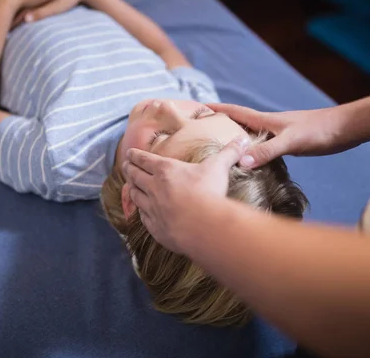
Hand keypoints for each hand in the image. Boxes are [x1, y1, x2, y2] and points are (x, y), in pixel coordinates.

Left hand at [122, 136, 248, 252]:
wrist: (203, 226)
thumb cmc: (209, 193)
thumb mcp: (219, 168)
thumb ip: (229, 153)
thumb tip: (244, 141)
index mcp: (165, 170)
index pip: (144, 159)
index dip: (135, 155)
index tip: (129, 152)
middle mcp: (153, 187)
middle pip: (134, 175)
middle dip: (129, 169)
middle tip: (125, 166)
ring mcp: (152, 208)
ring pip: (135, 195)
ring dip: (131, 189)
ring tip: (130, 186)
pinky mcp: (155, 227)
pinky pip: (142, 217)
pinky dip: (140, 211)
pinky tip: (142, 211)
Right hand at [207, 103, 351, 168]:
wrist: (346, 129)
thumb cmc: (320, 131)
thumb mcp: (292, 142)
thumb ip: (268, 151)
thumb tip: (241, 162)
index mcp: (265, 120)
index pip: (234, 112)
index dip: (215, 109)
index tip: (196, 109)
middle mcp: (268, 125)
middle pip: (238, 123)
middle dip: (219, 125)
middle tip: (201, 133)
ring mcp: (278, 134)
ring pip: (249, 135)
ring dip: (234, 139)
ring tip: (219, 149)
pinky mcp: (288, 143)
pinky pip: (262, 146)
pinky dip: (251, 151)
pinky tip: (250, 162)